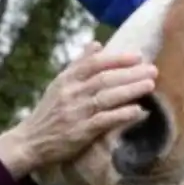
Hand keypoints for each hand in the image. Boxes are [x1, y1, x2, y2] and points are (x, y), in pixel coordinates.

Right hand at [0, 41, 155, 176]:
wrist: (30, 141)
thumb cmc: (49, 111)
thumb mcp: (60, 84)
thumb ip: (79, 64)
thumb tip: (96, 43)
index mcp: (67, 79)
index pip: (94, 64)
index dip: (117, 59)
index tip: (138, 57)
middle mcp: (71, 93)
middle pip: (104, 79)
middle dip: (130, 74)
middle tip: (153, 70)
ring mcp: (75, 112)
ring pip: (106, 97)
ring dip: (130, 90)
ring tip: (150, 85)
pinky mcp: (79, 132)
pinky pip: (103, 121)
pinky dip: (121, 115)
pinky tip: (137, 111)